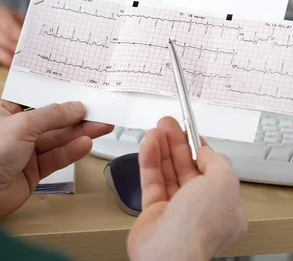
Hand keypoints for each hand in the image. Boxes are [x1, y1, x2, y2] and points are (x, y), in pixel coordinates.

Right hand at [0, 6, 23, 68]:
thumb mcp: (16, 17)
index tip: (27, 44)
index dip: (18, 36)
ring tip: (13, 63)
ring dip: (3, 56)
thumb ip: (23, 26)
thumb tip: (33, 39)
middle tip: (23, 57)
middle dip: (13, 48)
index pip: (9, 27)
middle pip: (2, 39)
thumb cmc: (8, 20)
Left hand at [0, 94, 112, 218]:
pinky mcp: (32, 170)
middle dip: (75, 115)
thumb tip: (76, 107)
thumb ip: (51, 115)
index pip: (36, 96)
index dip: (58, 93)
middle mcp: (14, 127)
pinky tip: (86, 144)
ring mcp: (24, 149)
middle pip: (51, 118)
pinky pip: (55, 156)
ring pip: (57, 138)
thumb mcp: (21, 125)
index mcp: (3, 108)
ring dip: (79, 132)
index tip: (80, 88)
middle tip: (99, 109)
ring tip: (102, 125)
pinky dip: (70, 151)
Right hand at [127, 117, 246, 260]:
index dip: (200, 148)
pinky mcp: (154, 212)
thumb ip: (217, 162)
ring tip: (155, 130)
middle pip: (187, 168)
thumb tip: (205, 151)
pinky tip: (148, 145)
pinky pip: (152, 181)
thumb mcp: (223, 183)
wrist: (168, 254)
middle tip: (167, 124)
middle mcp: (200, 209)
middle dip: (177, 144)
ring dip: (161, 149)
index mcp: (225, 206)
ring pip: (168, 172)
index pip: (212, 170)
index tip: (188, 131)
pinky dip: (149, 161)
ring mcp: (176, 211)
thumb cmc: (199, 228)